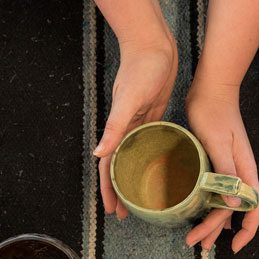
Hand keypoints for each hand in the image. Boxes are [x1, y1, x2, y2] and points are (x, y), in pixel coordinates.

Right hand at [94, 34, 178, 218]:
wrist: (152, 43)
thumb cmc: (140, 68)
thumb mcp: (129, 100)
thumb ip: (114, 127)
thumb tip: (98, 154)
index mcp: (119, 128)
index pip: (110, 167)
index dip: (110, 190)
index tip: (112, 211)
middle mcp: (127, 129)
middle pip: (121, 167)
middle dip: (121, 191)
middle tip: (126, 215)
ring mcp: (140, 122)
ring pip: (135, 158)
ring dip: (136, 177)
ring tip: (144, 197)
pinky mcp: (154, 114)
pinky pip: (150, 142)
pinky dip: (151, 157)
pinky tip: (161, 167)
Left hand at [185, 84, 258, 252]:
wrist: (210, 89)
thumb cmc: (213, 112)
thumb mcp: (218, 143)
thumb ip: (226, 172)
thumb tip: (234, 205)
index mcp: (246, 170)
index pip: (255, 209)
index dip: (247, 231)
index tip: (233, 247)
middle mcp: (241, 173)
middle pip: (236, 211)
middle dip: (218, 231)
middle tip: (197, 244)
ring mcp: (230, 168)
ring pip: (225, 203)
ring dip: (212, 222)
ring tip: (196, 237)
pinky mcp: (217, 162)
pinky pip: (216, 191)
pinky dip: (207, 206)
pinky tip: (197, 211)